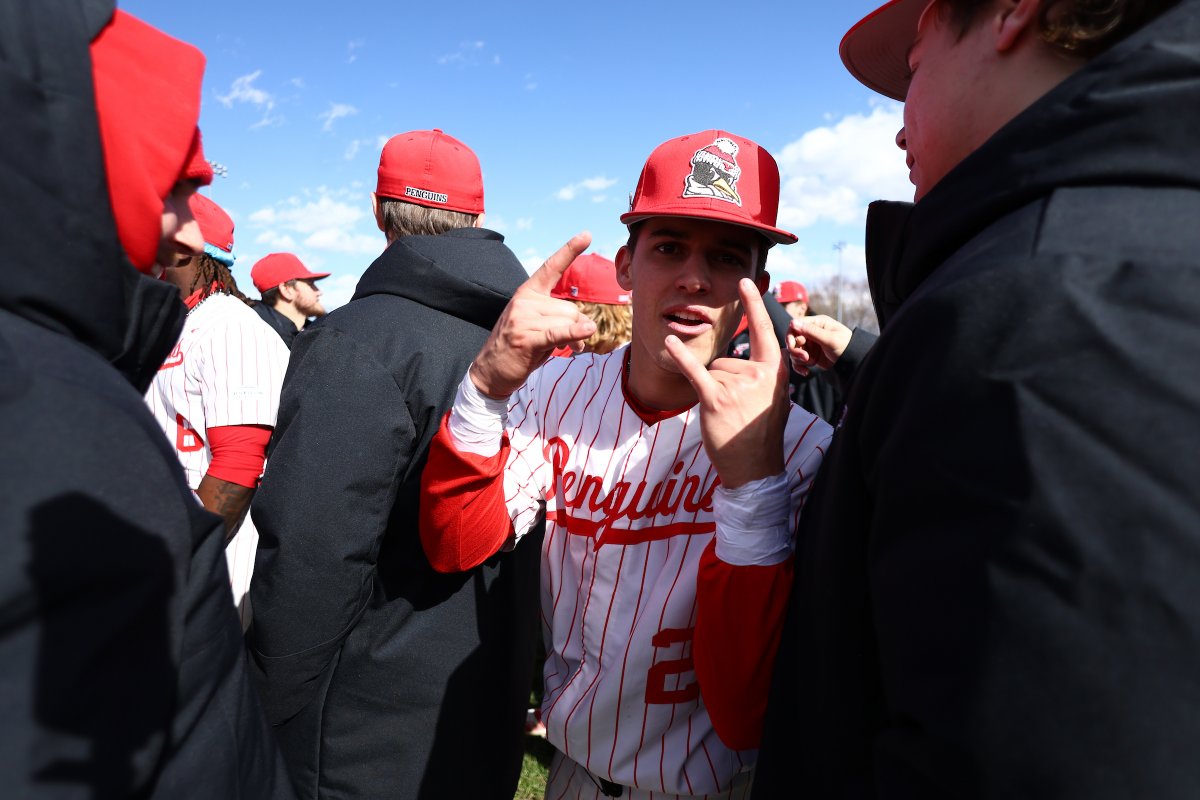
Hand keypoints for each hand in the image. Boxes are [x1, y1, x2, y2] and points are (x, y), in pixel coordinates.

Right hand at [469, 232, 596, 398]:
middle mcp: (524, 301)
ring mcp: (523, 319)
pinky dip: (574, 334)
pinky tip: (587, 332)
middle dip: (575, 327)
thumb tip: (588, 326)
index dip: (570, 250)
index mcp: (527, 293)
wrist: (490, 371)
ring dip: (574, 340)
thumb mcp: (537, 324)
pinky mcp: (526, 338)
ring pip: (568, 323)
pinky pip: (558, 333)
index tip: (587, 234)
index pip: (551, 267)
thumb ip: (560, 318)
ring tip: (561, 349)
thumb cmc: (519, 347)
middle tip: (567, 343)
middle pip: (570, 309)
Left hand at [664, 279, 789, 488]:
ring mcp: (737, 386)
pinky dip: (680, 357)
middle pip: (726, 359)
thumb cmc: (760, 432)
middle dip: (724, 381)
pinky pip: (694, 371)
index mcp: (775, 371)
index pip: (765, 330)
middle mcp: (758, 374)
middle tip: (738, 410)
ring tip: (728, 414)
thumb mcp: (772, 397)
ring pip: (712, 371)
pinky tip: (668, 342)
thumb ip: (761, 373)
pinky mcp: (715, 399)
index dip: (755, 305)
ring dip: (713, 391)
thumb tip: (744, 354)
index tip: (746, 281)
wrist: (755, 468)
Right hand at [786, 315, 851, 375]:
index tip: (793, 345)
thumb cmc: (845, 346)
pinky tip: (806, 371)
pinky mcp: (810, 356)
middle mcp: (811, 332)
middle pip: (793, 339)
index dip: (791, 335)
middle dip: (796, 350)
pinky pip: (797, 361)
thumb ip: (811, 331)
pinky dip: (799, 367)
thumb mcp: (829, 339)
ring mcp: (810, 345)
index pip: (795, 325)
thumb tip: (792, 322)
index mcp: (817, 323)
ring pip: (794, 351)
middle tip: (805, 358)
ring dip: (799, 359)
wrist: (852, 362)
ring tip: (811, 363)